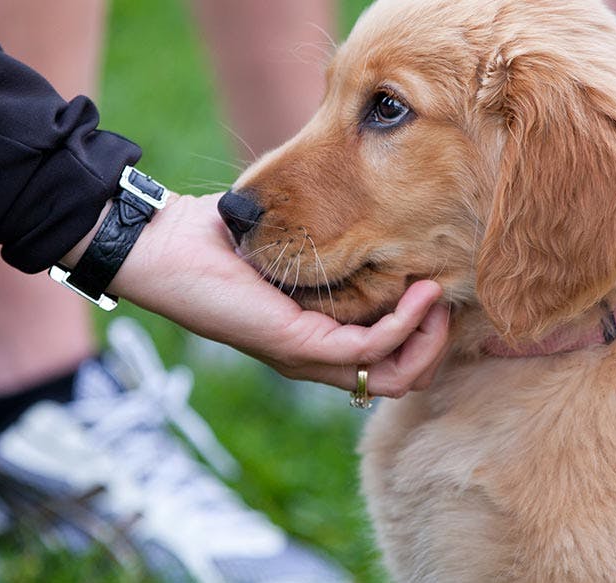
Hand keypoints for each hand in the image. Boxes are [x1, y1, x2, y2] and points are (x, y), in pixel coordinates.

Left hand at [113, 194, 451, 397]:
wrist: (167, 246)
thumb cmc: (219, 238)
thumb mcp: (290, 242)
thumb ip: (331, 244)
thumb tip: (372, 215)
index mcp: (316, 340)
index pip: (390, 362)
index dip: (425, 334)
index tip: (442, 290)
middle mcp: (316, 358)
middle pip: (403, 379)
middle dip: (438, 343)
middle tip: (448, 298)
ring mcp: (309, 357)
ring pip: (396, 376)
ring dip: (429, 337)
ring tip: (439, 294)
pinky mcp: (299, 345)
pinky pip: (373, 348)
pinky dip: (406, 322)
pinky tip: (419, 291)